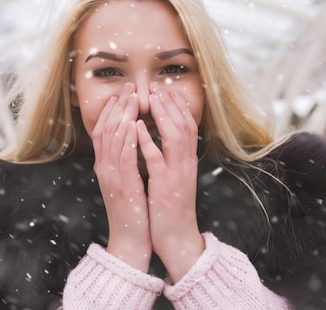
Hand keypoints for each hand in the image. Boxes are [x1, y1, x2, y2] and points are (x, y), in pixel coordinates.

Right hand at [92, 83, 151, 271]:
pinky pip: (122, 158)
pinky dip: (127, 139)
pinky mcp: (122, 186)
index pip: (104, 131)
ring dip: (123, 116)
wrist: (130, 240)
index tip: (123, 93)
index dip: (112, 110)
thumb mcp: (129, 181)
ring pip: (113, 139)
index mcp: (106, 166)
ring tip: (133, 98)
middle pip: (106, 129)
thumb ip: (128, 160)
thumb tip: (137, 139)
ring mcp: (111, 176)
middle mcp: (104, 168)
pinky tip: (134, 124)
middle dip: (118, 106)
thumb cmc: (134, 210)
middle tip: (129, 87)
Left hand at [137, 82, 203, 281]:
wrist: (177, 238)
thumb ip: (172, 159)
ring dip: (162, 115)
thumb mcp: (174, 179)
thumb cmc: (171, 209)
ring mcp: (176, 174)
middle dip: (170, 104)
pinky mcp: (164, 186)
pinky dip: (147, 140)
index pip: (187, 127)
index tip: (167, 90)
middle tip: (158, 86)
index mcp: (187, 162)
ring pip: (173, 137)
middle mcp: (185, 164)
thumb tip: (164, 139)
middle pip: (183, 126)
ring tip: (150, 98)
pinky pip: (155, 159)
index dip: (178, 107)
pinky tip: (138, 126)